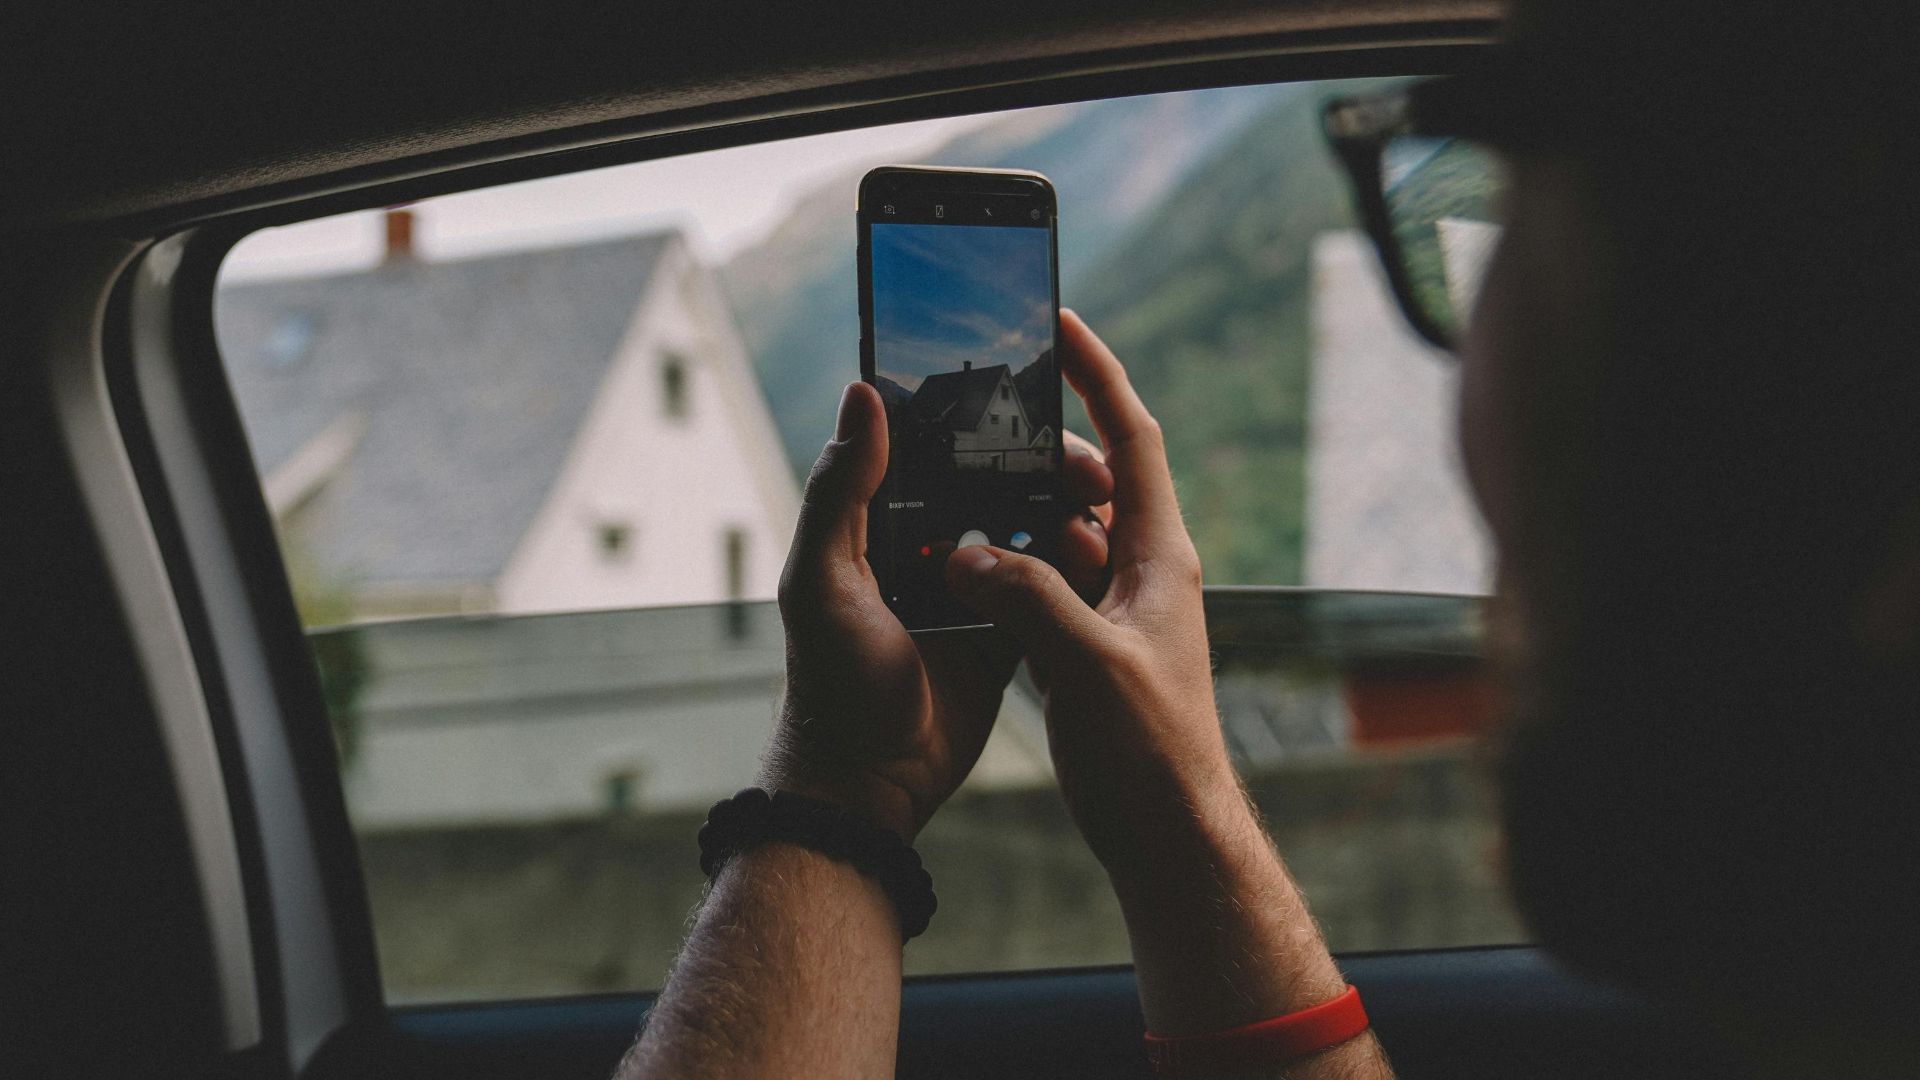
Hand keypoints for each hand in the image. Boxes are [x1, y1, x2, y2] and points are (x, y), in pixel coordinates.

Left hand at [767, 379, 1115, 839]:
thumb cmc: (830, 683)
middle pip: (997, 481)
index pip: (936, 446)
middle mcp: (927, 544)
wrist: (869, 785)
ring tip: (1103, 512)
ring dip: (1068, 513)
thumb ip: (839, 490)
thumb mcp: (822, 579)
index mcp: (880, 521)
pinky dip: (1076, 569)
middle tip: (1092, 471)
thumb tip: (862, 394)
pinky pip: (1049, 587)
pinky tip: (1105, 555)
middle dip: (1047, 466)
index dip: (985, 419)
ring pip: (1030, 528)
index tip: (1036, 403)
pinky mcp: (1006, 630)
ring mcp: (972, 587)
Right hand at [944, 310, 1231, 861]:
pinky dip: (1007, 572)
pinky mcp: (1087, 650)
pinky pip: (1043, 587)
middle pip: (1091, 483)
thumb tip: (968, 550)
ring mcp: (1115, 612)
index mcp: (1160, 557)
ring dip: (1016, 517)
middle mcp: (1143, 573)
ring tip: (961, 500)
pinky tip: (963, 573)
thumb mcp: (1087, 662)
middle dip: (1039, 453)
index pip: (1133, 439)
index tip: (1061, 325)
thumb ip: (1026, 595)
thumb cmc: (1149, 750)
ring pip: (1060, 537)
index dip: (1099, 376)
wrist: (1167, 832)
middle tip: (983, 434)